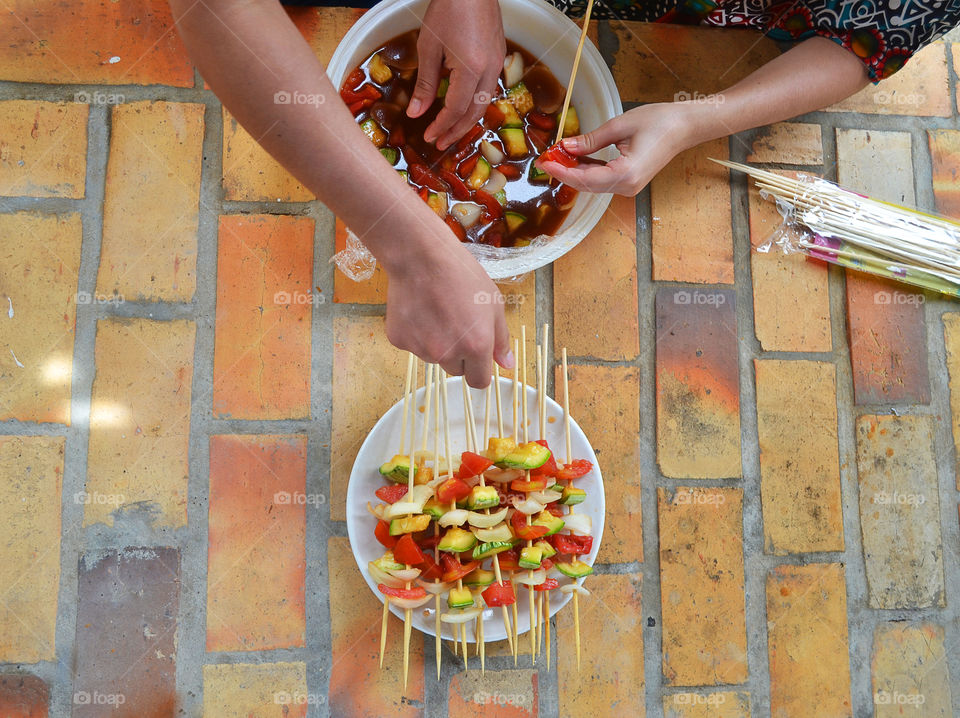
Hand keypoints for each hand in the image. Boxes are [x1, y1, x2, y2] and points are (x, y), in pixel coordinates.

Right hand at [382, 220, 513, 387]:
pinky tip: (419, 309)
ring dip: (436, 343)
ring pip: (433, 357)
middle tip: (456, 323)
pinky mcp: (399, 340)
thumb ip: (501, 339)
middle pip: (455, 370)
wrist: (421, 256)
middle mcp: (447, 354)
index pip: (478, 382)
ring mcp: (420, 349)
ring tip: (436, 311)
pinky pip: (412, 345)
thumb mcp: (493, 304)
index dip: (479, 370)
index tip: (476, 358)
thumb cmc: (462, 275)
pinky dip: (416, 333)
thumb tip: (507, 364)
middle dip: (458, 354)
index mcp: (476, 347)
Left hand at [408, 0, 504, 150]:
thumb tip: (416, 113)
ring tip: (451, 130)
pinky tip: (464, 107)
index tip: (429, 137)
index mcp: (472, 68)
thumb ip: (424, 83)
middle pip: (475, 112)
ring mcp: (497, 63)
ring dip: (467, 120)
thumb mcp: (429, 47)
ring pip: (485, 103)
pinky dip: (476, 104)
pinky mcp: (498, 56)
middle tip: (440, 143)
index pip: (456, 109)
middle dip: (457, 131)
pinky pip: (489, 89)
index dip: (442, 126)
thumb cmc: (448, 9)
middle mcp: (490, 70)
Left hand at [536, 103, 700, 195]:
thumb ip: (590, 140)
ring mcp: (629, 186)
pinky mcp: (629, 181)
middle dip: (564, 172)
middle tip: (545, 158)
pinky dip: (587, 170)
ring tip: (556, 157)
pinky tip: (574, 159)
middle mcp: (627, 187)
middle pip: (586, 185)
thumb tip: (566, 147)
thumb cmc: (659, 122)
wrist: (685, 126)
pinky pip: (602, 180)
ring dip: (574, 171)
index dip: (562, 171)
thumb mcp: (619, 126)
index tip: (545, 162)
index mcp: (626, 174)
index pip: (584, 179)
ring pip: (593, 184)